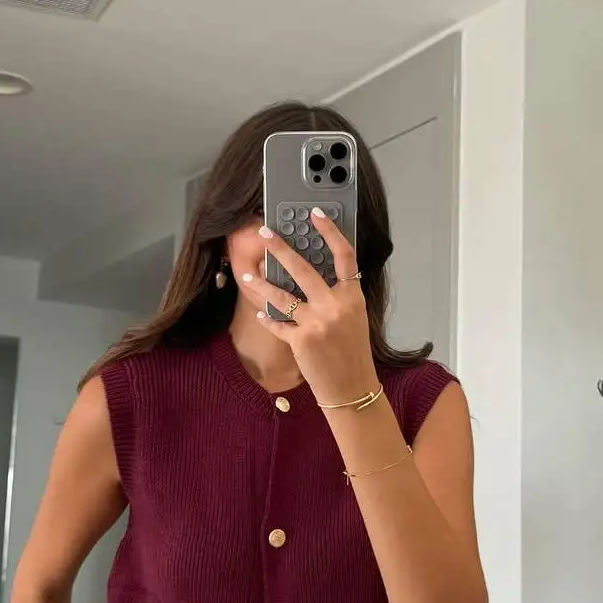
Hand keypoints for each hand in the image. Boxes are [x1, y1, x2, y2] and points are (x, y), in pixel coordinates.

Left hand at [245, 210, 377, 405]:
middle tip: (264, 233)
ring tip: (248, 274)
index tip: (316, 213)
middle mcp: (335, 306)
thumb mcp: (354, 318)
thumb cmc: (353, 352)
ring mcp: (317, 323)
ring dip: (261, 283)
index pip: (344, 256)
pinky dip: (268, 318)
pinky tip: (261, 313)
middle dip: (280, 248)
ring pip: (282, 295)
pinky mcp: (301, 341)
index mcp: (352, 297)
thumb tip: (313, 274)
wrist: (352, 388)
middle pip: (303, 268)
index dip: (330, 231)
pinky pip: (277, 323)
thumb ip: (338, 296)